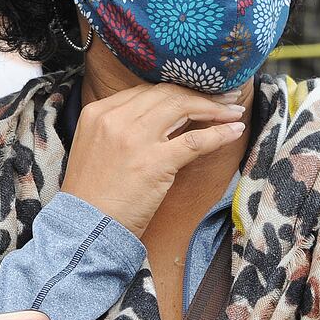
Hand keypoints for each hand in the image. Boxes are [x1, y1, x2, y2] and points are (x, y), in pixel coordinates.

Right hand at [62, 83, 244, 236]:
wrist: (86, 227)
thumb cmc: (92, 194)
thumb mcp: (94, 147)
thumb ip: (118, 127)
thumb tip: (160, 119)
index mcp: (98, 112)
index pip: (145, 91)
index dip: (176, 91)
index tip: (195, 96)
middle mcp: (115, 119)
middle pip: (166, 94)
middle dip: (199, 94)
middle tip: (223, 99)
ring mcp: (135, 139)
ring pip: (182, 108)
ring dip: (214, 108)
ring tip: (232, 112)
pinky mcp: (155, 162)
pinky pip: (196, 140)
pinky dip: (219, 133)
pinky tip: (234, 130)